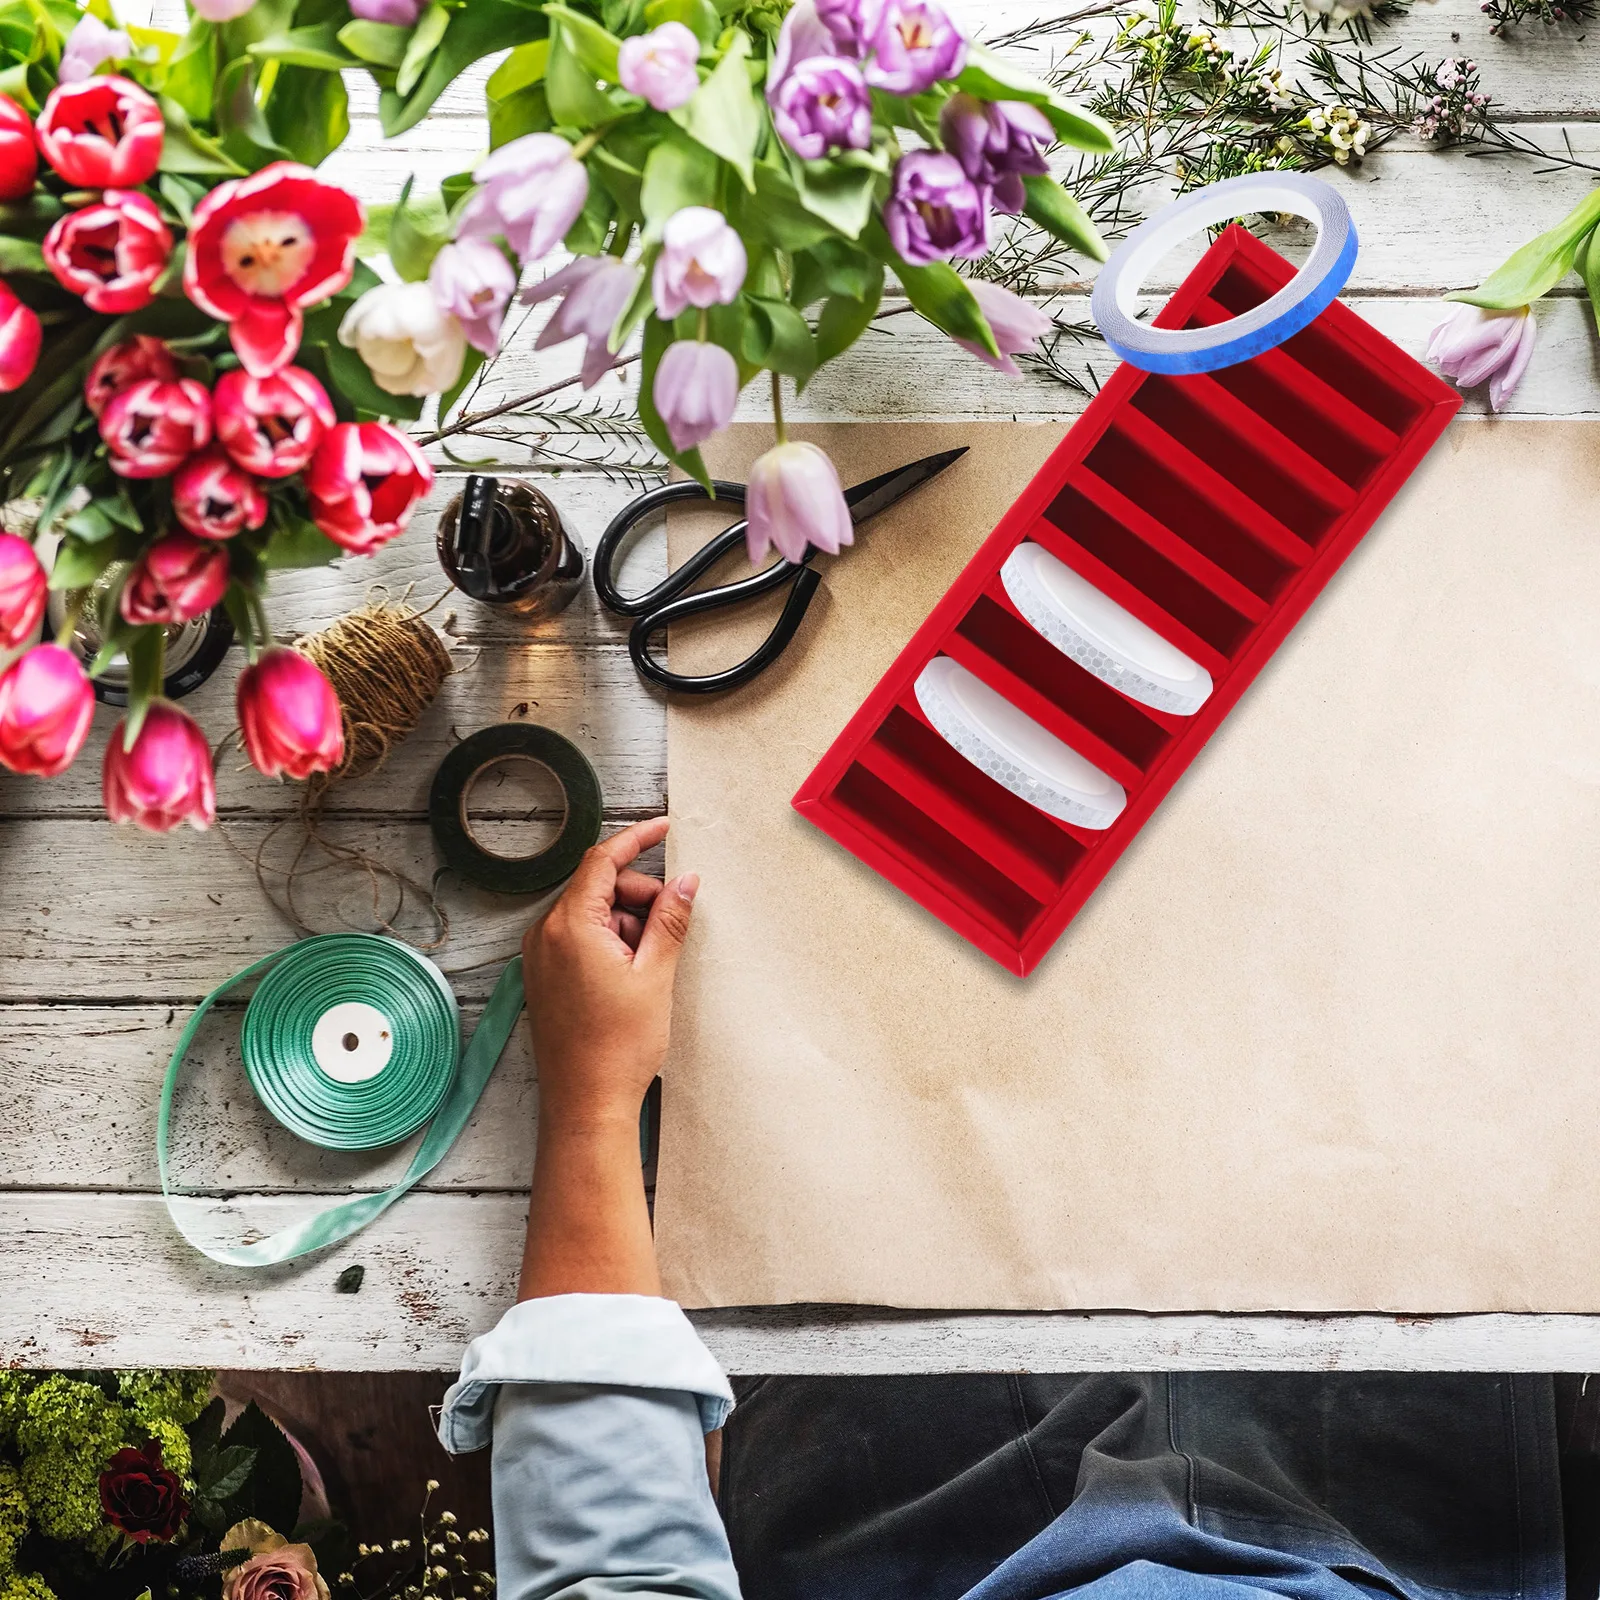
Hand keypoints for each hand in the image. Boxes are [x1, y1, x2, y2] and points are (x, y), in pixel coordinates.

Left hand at [521, 815, 698, 1132]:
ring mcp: (540, 957)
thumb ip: (670, 919)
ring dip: (627, 925)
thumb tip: (685, 881)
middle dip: (640, 897)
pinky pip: (580, 940)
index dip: (637, 839)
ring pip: (593, 915)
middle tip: (672, 927)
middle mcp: (546, 935)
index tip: (664, 828)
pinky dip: (610, 944)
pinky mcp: (544, 977)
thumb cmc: (617, 1048)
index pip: (602, 860)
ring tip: (650, 968)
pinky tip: (632, 975)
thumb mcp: (656, 975)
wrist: (586, 1105)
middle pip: (599, 887)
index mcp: (570, 926)